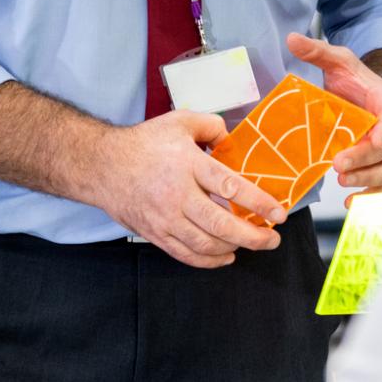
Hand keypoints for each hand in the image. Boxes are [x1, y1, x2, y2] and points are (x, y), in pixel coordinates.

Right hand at [91, 110, 288, 266]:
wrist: (102, 166)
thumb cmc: (143, 143)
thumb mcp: (179, 121)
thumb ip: (210, 126)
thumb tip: (232, 138)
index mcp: (187, 164)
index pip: (231, 187)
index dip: (259, 202)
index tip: (279, 212)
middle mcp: (177, 194)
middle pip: (221, 223)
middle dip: (253, 236)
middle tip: (273, 239)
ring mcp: (165, 218)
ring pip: (206, 243)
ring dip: (234, 248)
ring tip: (253, 244)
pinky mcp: (156, 233)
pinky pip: (186, 254)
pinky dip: (209, 260)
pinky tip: (226, 256)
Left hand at [287, 33, 381, 198]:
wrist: (370, 94)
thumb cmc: (356, 80)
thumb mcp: (339, 62)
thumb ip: (318, 50)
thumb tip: (291, 38)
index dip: (377, 140)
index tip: (361, 148)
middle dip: (365, 166)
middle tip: (339, 168)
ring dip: (368, 184)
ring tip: (344, 185)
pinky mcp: (378, 167)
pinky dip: (371, 199)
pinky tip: (352, 206)